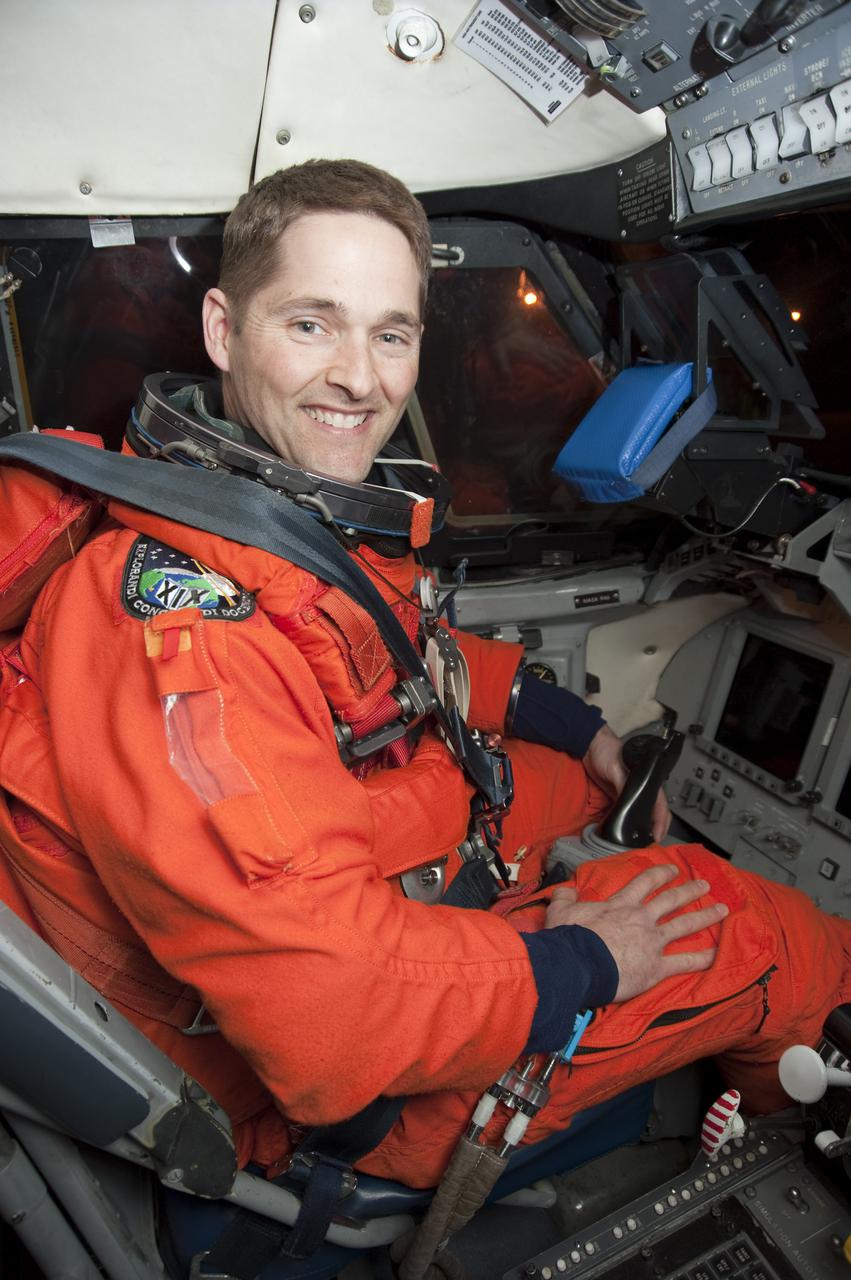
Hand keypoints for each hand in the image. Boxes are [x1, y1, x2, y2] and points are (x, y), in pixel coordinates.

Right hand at [544, 864, 728, 1001]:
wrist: (579, 963)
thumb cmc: (569, 938)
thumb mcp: (561, 910)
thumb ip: (565, 897)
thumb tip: (567, 889)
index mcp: (621, 904)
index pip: (646, 883)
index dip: (661, 874)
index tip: (672, 870)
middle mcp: (642, 919)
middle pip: (672, 900)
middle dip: (690, 890)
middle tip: (705, 884)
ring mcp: (653, 941)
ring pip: (685, 925)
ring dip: (705, 916)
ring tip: (722, 909)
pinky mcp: (657, 966)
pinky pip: (685, 961)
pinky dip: (703, 958)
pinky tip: (717, 954)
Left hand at [583, 724, 670, 841]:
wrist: (589, 746)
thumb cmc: (607, 750)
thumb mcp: (617, 768)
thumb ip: (623, 784)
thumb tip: (627, 802)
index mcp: (646, 780)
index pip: (660, 803)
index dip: (661, 820)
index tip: (658, 834)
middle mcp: (639, 788)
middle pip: (652, 811)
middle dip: (654, 827)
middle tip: (650, 843)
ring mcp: (627, 793)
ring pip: (639, 813)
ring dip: (641, 827)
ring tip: (639, 841)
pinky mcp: (616, 795)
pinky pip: (624, 811)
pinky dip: (626, 821)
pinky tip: (623, 830)